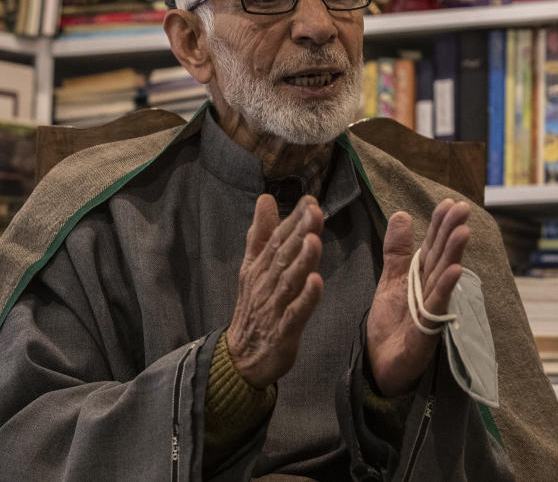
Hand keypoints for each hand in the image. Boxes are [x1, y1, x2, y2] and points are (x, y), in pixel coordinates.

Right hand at [226, 194, 323, 388]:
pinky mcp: (282, 332)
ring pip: (289, 281)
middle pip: (283, 255)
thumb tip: (265, 198)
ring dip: (302, 261)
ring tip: (314, 240)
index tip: (310, 200)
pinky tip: (317, 283)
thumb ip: (261, 234)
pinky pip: (294, 313)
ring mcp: (273, 308)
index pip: (277, 238)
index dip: (294, 219)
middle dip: (299, 232)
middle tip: (315, 211)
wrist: (240, 359)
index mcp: (260, 267)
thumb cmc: (254, 308)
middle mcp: (265, 284)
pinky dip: (305, 298)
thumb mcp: (252, 268)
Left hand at [366, 199, 469, 396]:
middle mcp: (430, 293)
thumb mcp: (390, 280)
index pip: (433, 247)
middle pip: (441, 259)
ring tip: (463, 232)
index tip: (450, 203)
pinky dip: (445, 289)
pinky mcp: (425, 334)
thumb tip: (403, 214)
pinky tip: (454, 271)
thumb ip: (397, 250)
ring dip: (453, 256)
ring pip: (442, 280)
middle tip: (462, 208)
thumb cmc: (391, 325)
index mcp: (421, 279)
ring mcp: (430, 313)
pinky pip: (436, 309)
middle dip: (451, 233)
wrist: (379, 367)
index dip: (440, 226)